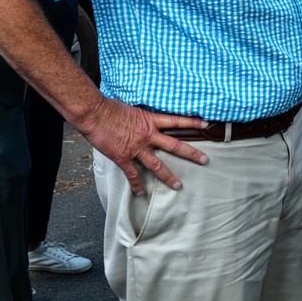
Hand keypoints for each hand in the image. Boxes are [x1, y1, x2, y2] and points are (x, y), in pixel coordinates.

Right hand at [77, 96, 207, 195]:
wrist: (95, 114)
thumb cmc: (110, 107)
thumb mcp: (133, 108)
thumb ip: (142, 115)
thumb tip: (144, 116)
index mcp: (150, 120)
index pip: (177, 121)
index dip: (192, 122)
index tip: (206, 124)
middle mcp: (148, 135)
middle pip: (174, 145)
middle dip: (191, 153)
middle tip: (204, 160)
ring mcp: (136, 148)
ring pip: (157, 165)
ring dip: (168, 176)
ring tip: (178, 185)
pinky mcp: (123, 158)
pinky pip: (133, 174)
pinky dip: (137, 185)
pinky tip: (141, 193)